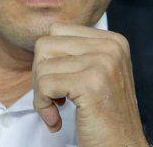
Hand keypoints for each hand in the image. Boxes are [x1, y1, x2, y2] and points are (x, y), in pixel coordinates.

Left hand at [32, 22, 147, 146]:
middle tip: (52, 98)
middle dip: (39, 74)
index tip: (58, 84)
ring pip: (41, 66)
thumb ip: (76, 53)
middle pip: (45, 45)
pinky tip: (56, 121)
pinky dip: (43, 106)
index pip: (57, 31)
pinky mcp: (90, 84)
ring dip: (40, 94)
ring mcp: (102, 63)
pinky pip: (45, 85)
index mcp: (112, 41)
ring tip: (55, 111)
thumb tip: (41, 43)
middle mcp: (110, 47)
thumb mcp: (97, 74)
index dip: (48, 60)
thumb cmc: (104, 116)